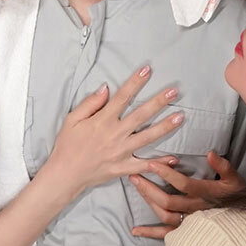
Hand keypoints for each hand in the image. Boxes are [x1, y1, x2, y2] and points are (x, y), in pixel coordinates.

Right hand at [41, 65, 182, 201]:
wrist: (64, 174)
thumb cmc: (67, 145)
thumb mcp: (72, 120)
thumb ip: (90, 103)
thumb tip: (106, 88)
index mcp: (103, 120)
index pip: (123, 96)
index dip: (136, 82)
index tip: (148, 70)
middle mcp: (115, 134)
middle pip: (141, 115)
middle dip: (159, 102)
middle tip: (174, 92)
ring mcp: (121, 152)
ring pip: (148, 137)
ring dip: (165, 126)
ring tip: (180, 117)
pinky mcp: (123, 168)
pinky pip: (144, 165)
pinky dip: (159, 162)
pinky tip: (174, 157)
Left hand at [129, 151, 245, 238]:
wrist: (242, 219)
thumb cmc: (236, 194)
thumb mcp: (234, 177)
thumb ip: (222, 165)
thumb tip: (210, 153)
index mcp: (206, 194)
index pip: (183, 184)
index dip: (166, 174)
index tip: (152, 163)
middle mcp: (196, 209)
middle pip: (168, 200)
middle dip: (149, 187)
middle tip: (134, 175)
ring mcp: (190, 222)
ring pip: (165, 214)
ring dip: (148, 202)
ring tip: (137, 187)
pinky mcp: (186, 231)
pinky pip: (166, 234)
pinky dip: (150, 233)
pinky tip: (135, 230)